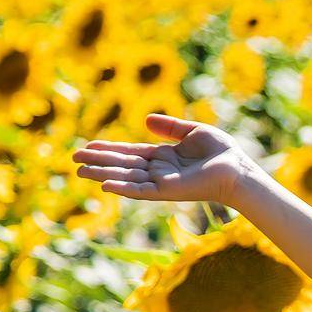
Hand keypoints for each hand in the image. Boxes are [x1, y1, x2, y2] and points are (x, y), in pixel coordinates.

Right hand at [70, 113, 260, 206]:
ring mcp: (162, 182)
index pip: (130, 153)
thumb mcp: (193, 132)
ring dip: (103, 174)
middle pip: (122, 165)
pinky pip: (141, 190)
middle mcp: (159, 171)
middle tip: (73, 160)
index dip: (109, 149)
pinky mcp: (168, 191)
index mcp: (164, 157)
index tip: (88, 146)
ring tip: (80, 171)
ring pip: (126, 178)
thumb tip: (145, 120)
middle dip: (98, 162)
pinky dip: (123, 188)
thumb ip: (170, 127)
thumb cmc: (222, 152)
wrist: (238, 169)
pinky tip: (105, 185)